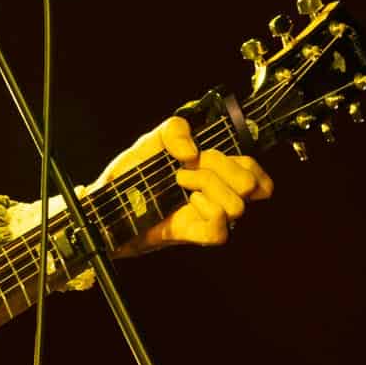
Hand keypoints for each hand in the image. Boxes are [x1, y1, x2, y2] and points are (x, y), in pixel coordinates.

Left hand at [105, 113, 272, 253]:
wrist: (108, 200)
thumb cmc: (133, 173)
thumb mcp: (153, 139)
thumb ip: (175, 130)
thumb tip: (193, 152)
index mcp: (218, 176)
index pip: (257, 175)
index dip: (241, 162)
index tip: (205, 153)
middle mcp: (218, 197)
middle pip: (251, 185)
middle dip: (219, 166)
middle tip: (187, 167)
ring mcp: (208, 218)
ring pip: (237, 207)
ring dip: (207, 185)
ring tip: (180, 181)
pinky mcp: (194, 234)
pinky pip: (221, 231)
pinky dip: (207, 210)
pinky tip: (188, 202)